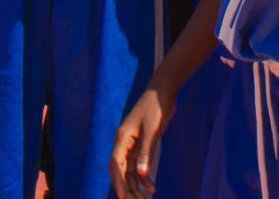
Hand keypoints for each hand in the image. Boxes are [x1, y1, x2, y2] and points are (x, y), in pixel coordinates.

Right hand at [112, 83, 174, 198]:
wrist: (163, 90)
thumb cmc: (157, 107)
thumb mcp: (153, 130)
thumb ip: (147, 152)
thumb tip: (142, 174)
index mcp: (123, 137)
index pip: (116, 164)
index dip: (118, 181)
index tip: (122, 197)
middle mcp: (124, 142)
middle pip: (121, 170)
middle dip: (127, 187)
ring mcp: (132, 144)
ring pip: (130, 170)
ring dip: (136, 185)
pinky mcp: (140, 144)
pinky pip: (138, 164)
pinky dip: (144, 177)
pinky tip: (152, 187)